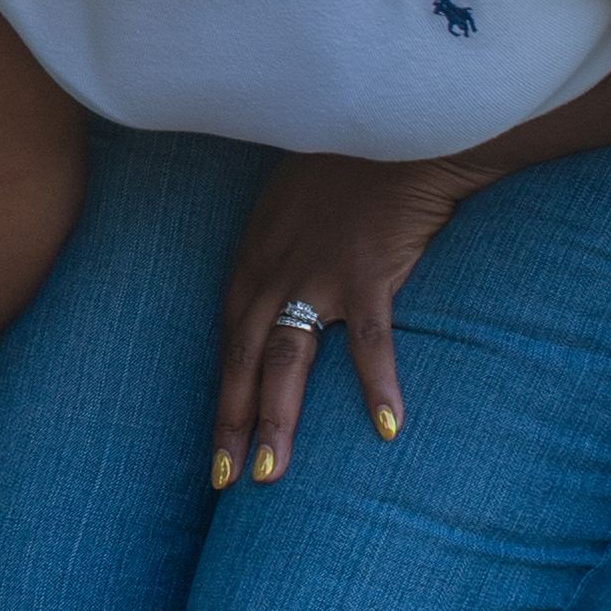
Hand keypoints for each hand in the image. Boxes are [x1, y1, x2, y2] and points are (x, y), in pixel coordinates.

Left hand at [211, 153, 488, 479]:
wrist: (394, 128)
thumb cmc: (347, 167)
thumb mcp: (289, 209)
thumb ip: (280, 257)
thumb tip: (280, 302)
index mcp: (253, 263)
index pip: (227, 345)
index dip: (222, 399)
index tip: (217, 451)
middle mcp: (273, 274)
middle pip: (245, 361)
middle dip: (233, 424)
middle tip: (227, 482)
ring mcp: (317, 275)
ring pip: (288, 359)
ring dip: (277, 418)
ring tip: (272, 471)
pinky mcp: (366, 272)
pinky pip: (371, 341)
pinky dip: (377, 384)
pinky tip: (388, 428)